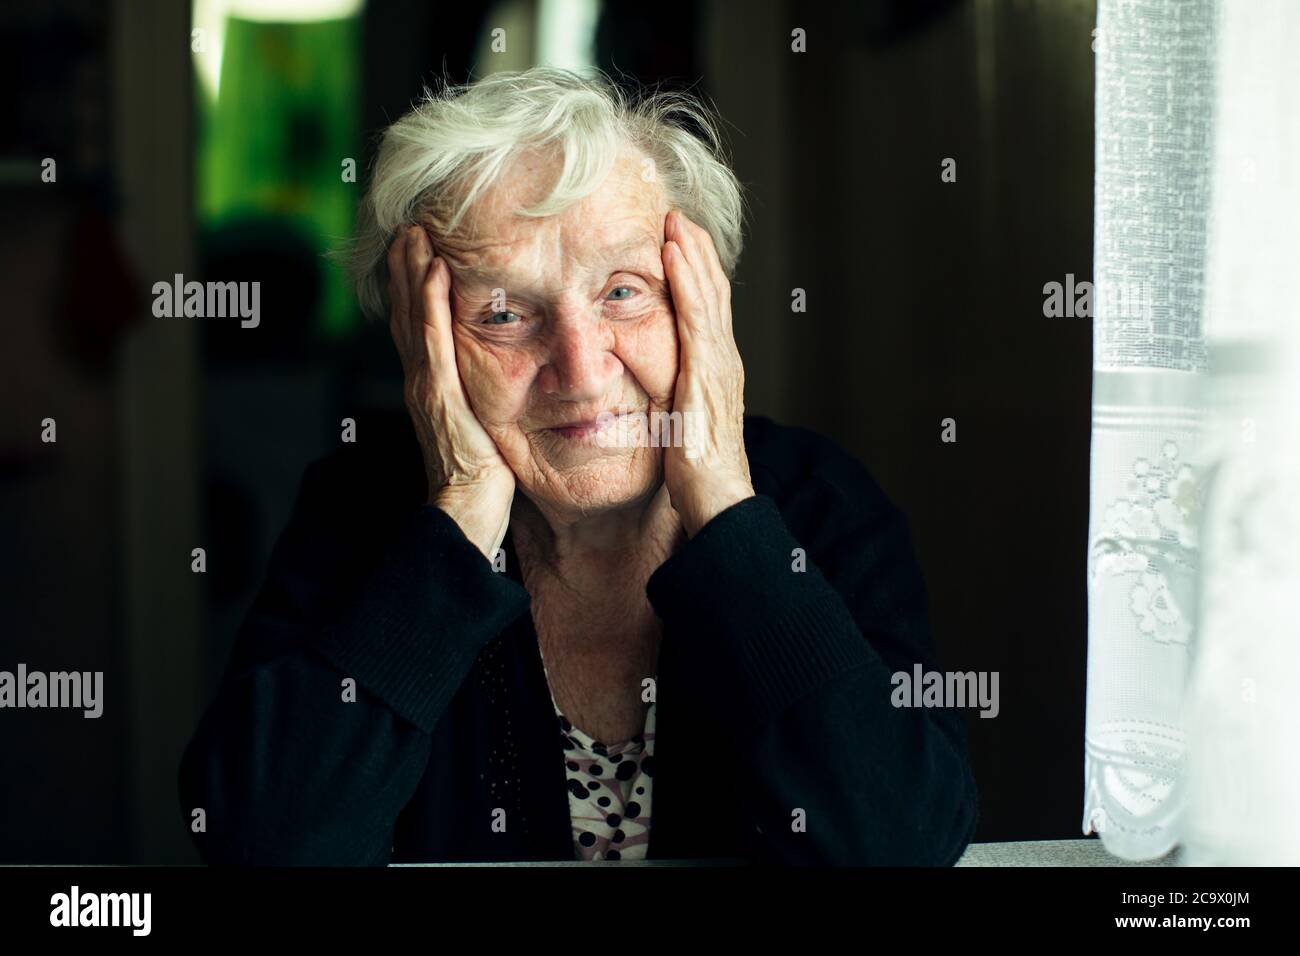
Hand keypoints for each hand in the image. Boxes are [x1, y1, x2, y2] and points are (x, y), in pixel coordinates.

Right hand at [388, 224, 514, 557]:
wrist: (465, 516)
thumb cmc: (484, 482)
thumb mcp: (487, 430)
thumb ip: (489, 401)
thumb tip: (515, 378)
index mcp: (433, 388)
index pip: (421, 326)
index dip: (415, 287)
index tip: (420, 249)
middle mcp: (422, 381)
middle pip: (408, 312)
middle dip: (406, 267)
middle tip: (409, 225)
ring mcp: (427, 387)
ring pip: (414, 317)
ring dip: (411, 271)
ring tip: (414, 232)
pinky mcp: (439, 397)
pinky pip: (434, 341)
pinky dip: (428, 303)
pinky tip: (432, 271)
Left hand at [660, 209, 754, 535]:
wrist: (719, 504)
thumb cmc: (694, 476)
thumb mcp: (676, 427)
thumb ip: (667, 399)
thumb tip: (646, 387)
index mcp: (714, 370)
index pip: (706, 307)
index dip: (693, 271)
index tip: (672, 240)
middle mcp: (723, 360)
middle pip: (713, 290)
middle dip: (694, 250)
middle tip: (673, 213)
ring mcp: (719, 364)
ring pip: (708, 293)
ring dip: (691, 252)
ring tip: (673, 218)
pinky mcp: (708, 373)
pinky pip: (697, 316)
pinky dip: (688, 280)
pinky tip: (673, 253)